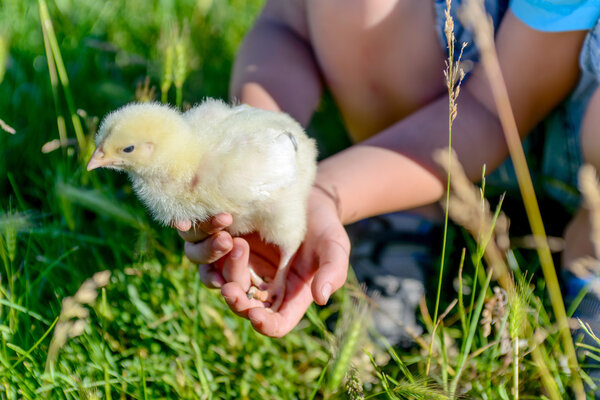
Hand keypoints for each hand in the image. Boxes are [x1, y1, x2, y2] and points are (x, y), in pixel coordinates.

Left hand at [182, 187, 350, 336]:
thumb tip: (320, 298)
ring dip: (219, 266)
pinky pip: (203, 253)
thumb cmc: (324, 226)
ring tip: (229, 239)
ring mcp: (239, 266)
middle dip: (235, 297)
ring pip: (215, 280)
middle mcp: (259, 286)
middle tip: (232, 283)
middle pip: (241, 304)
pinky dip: (204, 244)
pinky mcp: (223, 245)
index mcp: (288, 296)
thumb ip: (331, 271)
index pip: (274, 323)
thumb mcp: (334, 247)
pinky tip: (215, 228)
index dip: (265, 325)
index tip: (256, 316)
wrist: (305, 197)